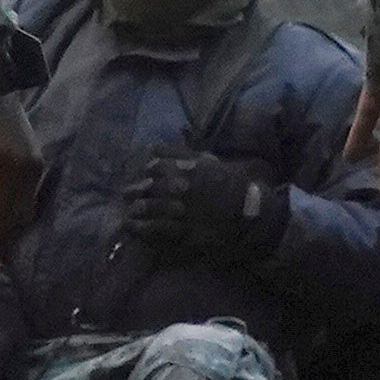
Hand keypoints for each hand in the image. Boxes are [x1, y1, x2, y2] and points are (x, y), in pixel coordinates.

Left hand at [131, 153, 284, 262]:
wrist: (252, 217)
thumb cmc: (235, 187)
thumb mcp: (214, 163)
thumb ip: (186, 154)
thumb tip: (155, 148)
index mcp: (192, 168)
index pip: (158, 164)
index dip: (148, 170)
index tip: (145, 174)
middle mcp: (184, 187)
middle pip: (149, 187)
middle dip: (136, 190)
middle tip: (127, 194)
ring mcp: (183, 211)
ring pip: (149, 208)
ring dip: (136, 209)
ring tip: (129, 214)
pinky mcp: (184, 232)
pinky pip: (156, 229)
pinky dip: (141, 228)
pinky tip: (133, 228)